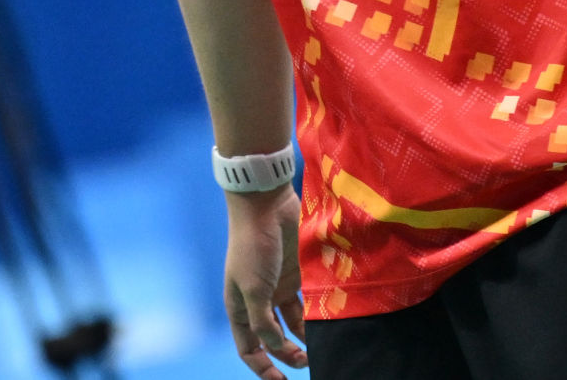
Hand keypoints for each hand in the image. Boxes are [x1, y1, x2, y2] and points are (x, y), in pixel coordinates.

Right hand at [224, 186, 307, 378]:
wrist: (266, 204)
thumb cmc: (254, 247)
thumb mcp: (253, 290)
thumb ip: (263, 323)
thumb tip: (277, 346)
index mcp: (240, 308)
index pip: (249, 348)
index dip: (262, 368)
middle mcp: (259, 300)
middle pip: (273, 338)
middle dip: (288, 353)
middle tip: (308, 362)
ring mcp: (279, 286)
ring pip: (293, 322)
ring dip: (304, 336)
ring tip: (320, 345)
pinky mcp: (297, 272)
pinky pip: (306, 300)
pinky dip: (314, 313)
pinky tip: (327, 321)